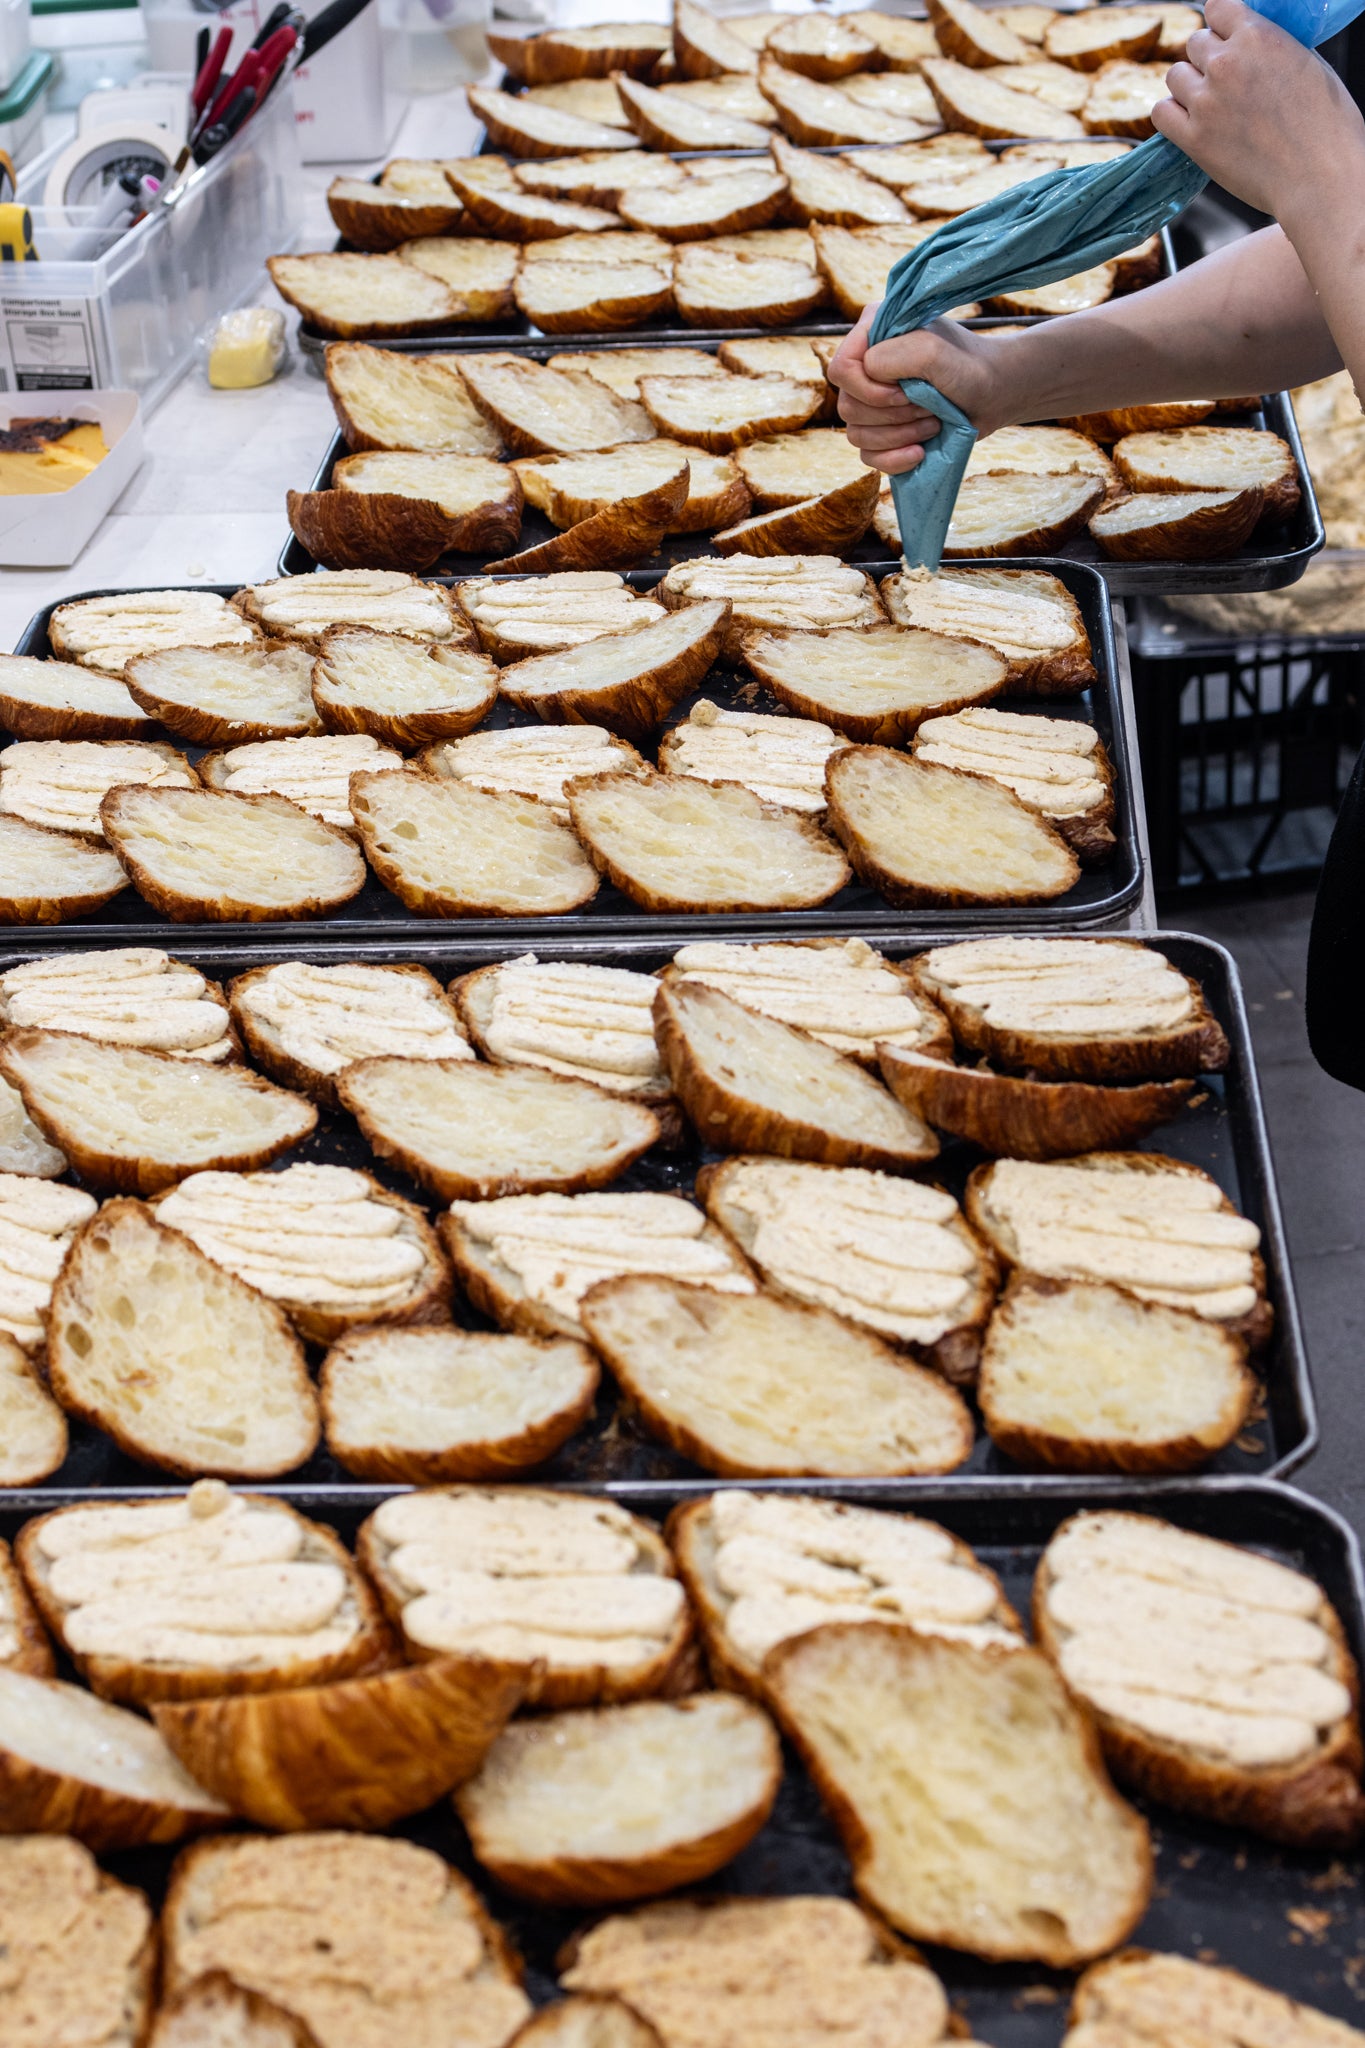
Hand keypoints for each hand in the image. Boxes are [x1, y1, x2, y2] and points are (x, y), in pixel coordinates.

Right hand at [828, 308, 1020, 471]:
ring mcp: (872, 402)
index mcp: (872, 335)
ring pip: (855, 434)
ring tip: (933, 425)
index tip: (904, 392)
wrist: (994, 395)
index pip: (840, 368)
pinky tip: (920, 453)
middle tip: (929, 407)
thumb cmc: (968, 367)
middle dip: (891, 415)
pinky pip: (867, 456)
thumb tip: (865, 377)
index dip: (867, 389)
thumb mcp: (932, 351)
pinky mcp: (882, 432)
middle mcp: (867, 367)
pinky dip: (894, 459)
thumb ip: (892, 357)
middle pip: (847, 407)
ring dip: (897, 436)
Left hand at [1154, 0, 1364, 219]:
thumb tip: (1254, 45)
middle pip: (1195, 44)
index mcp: (1257, 35)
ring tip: (1210, 104)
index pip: (1217, 9)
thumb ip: (1272, 48)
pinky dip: (1172, 114)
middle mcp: (1225, 63)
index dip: (1221, 26)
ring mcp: (1206, 102)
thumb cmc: (1325, 124)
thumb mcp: (1306, 63)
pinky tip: (1189, 122)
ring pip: (1174, 75)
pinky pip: (1161, 113)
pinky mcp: (1193, 139)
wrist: (1319, 175)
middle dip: (1208, 59)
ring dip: (1188, 86)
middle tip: (1225, 82)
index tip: (1226, 41)